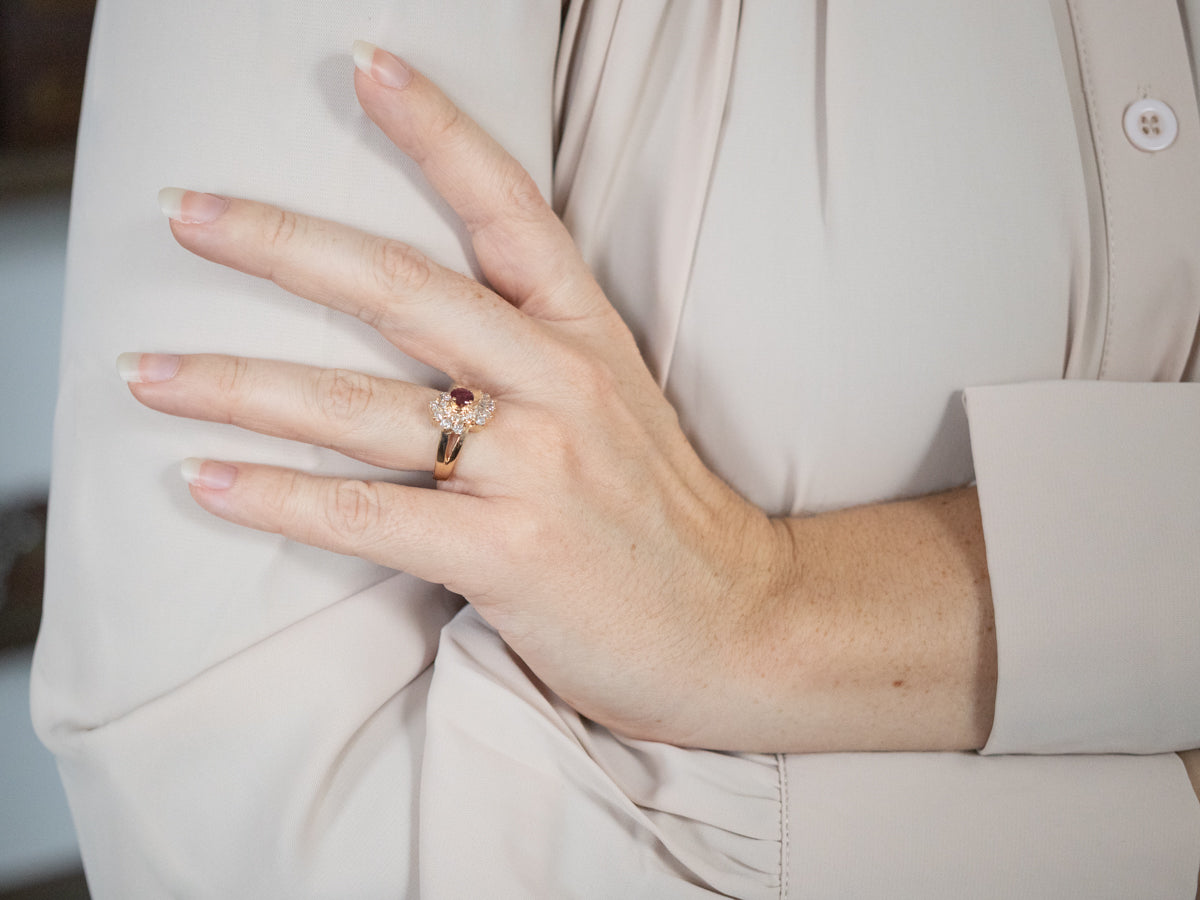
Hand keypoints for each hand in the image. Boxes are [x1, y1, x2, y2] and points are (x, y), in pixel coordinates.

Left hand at [122, 43, 784, 745]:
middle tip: (186, 213)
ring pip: (357, 405)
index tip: (364, 68)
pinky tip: (206, 480)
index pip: (510, 209)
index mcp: (589, 336)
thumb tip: (425, 338)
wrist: (742, 623)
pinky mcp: (511, 555)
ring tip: (147, 372)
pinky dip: (278, 498)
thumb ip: (537, 359)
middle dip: (281, 244)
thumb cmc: (667, 520)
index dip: (438, 132)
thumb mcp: (620, 406)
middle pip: (400, 290)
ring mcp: (536, 467)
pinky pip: (368, 514)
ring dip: (238, 384)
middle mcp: (560, 384)